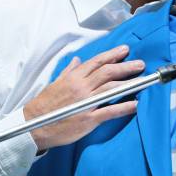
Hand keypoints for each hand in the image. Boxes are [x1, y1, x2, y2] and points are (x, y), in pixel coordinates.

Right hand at [24, 45, 144, 150]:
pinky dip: (123, 107)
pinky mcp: (88, 119)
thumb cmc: (44, 105)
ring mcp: (86, 103)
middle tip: (140, 63)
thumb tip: (76, 60)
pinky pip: (109, 111)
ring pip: (111, 88)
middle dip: (125, 66)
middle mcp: (82, 87)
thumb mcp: (55, 83)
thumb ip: (68, 71)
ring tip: (142, 79)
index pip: (97, 62)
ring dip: (128, 83)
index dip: (112, 55)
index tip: (125, 50)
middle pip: (107, 72)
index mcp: (74, 77)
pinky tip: (135, 104)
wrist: (33, 126)